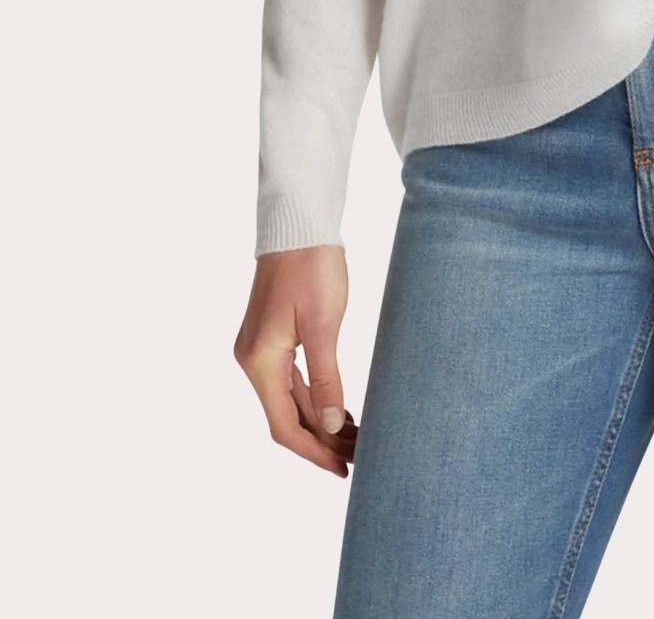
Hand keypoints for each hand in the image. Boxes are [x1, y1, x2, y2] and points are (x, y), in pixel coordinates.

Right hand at [234, 244, 357, 476]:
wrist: (298, 222)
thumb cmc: (311, 266)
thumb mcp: (323, 323)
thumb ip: (325, 377)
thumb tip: (329, 425)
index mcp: (260, 362)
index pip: (284, 426)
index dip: (314, 452)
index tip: (344, 469)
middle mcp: (253, 360)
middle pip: (286, 417)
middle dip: (322, 440)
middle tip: (361, 456)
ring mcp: (260, 349)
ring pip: (290, 400)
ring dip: (319, 421)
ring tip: (357, 438)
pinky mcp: (272, 337)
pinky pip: (291, 380)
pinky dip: (314, 398)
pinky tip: (339, 409)